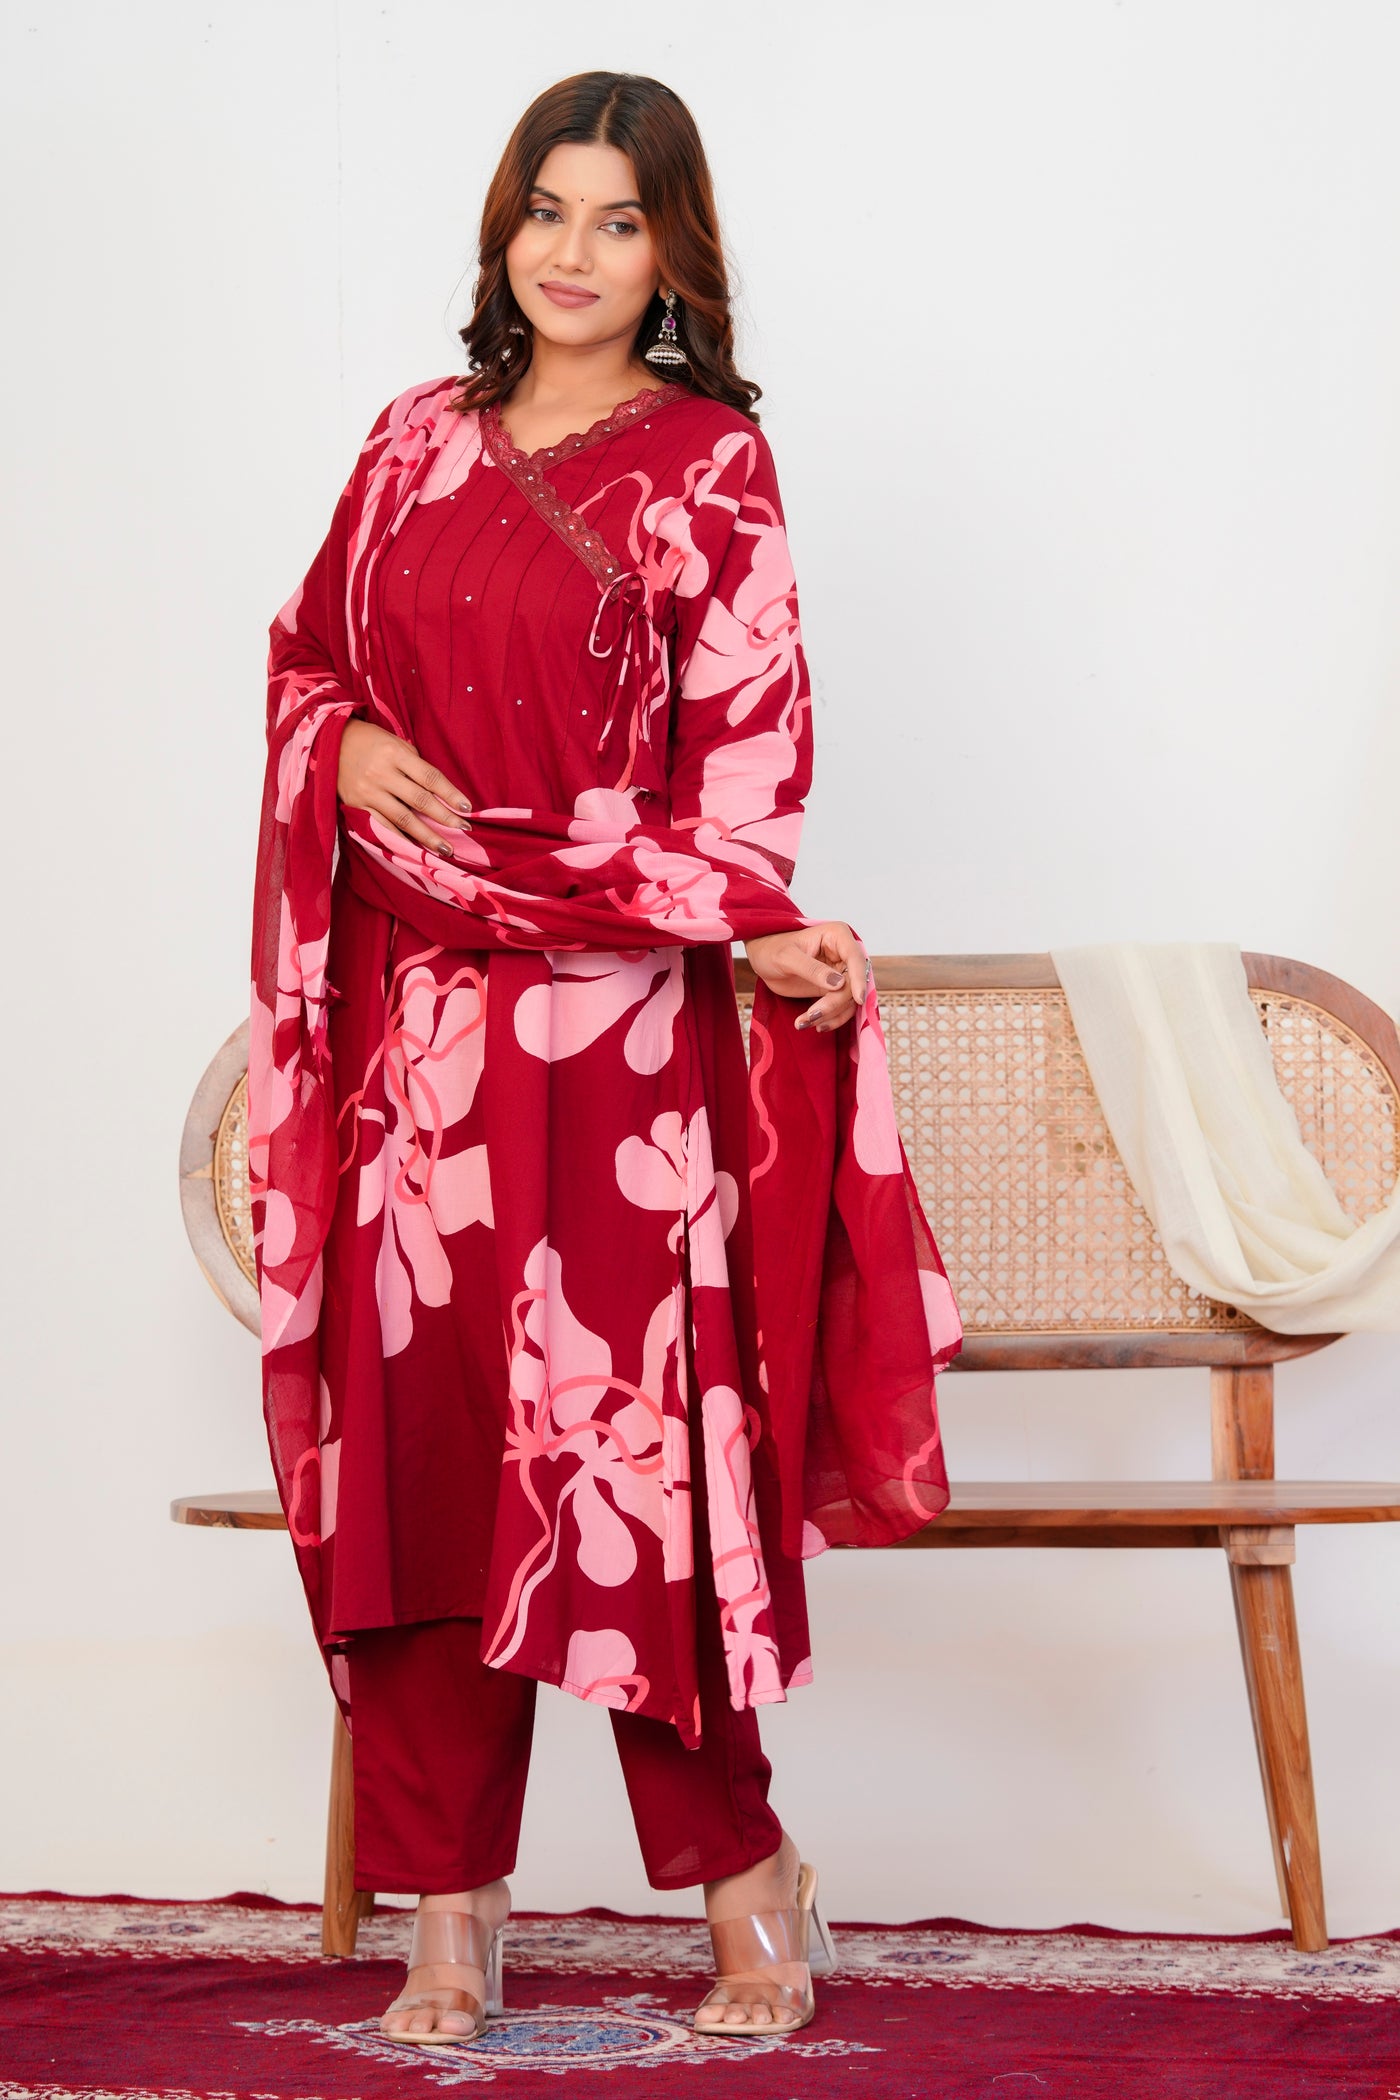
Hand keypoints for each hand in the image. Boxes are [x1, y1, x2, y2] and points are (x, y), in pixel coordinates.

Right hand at [337, 720, 471, 857]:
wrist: (330, 742)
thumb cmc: (371, 741)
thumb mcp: (395, 742)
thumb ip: (415, 765)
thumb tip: (439, 792)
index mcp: (395, 754)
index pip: (430, 777)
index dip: (450, 794)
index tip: (467, 809)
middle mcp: (382, 774)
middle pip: (420, 800)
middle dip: (444, 818)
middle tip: (464, 831)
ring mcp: (368, 792)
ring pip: (403, 819)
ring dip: (426, 836)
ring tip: (445, 849)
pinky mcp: (357, 806)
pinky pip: (382, 827)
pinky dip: (400, 840)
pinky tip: (415, 850)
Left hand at [744, 923, 867, 1031]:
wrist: (762, 959)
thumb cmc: (771, 949)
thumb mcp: (786, 957)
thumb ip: (812, 969)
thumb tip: (839, 983)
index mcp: (837, 936)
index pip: (856, 958)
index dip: (860, 978)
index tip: (858, 999)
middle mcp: (844, 954)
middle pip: (854, 983)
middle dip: (835, 1003)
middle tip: (811, 1015)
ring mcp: (841, 973)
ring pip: (849, 999)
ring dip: (831, 1014)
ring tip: (805, 1022)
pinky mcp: (834, 990)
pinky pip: (841, 1007)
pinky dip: (829, 1018)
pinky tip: (812, 1023)